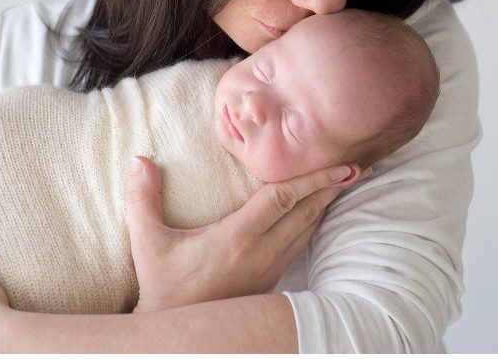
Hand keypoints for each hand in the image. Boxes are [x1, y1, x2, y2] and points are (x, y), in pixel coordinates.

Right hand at [124, 156, 368, 311]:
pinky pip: (299, 246)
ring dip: (326, 205)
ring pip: (307, 231)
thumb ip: (142, 200)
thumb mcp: (148, 245)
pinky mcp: (269, 282)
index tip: (341, 164)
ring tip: (344, 182)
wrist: (178, 337)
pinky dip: (313, 224)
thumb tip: (139, 160)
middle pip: (305, 213)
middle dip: (333, 187)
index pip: (282, 199)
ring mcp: (268, 271)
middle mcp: (260, 255)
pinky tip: (317, 212)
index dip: (313, 179)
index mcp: (236, 240)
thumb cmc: (162, 288)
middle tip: (358, 166)